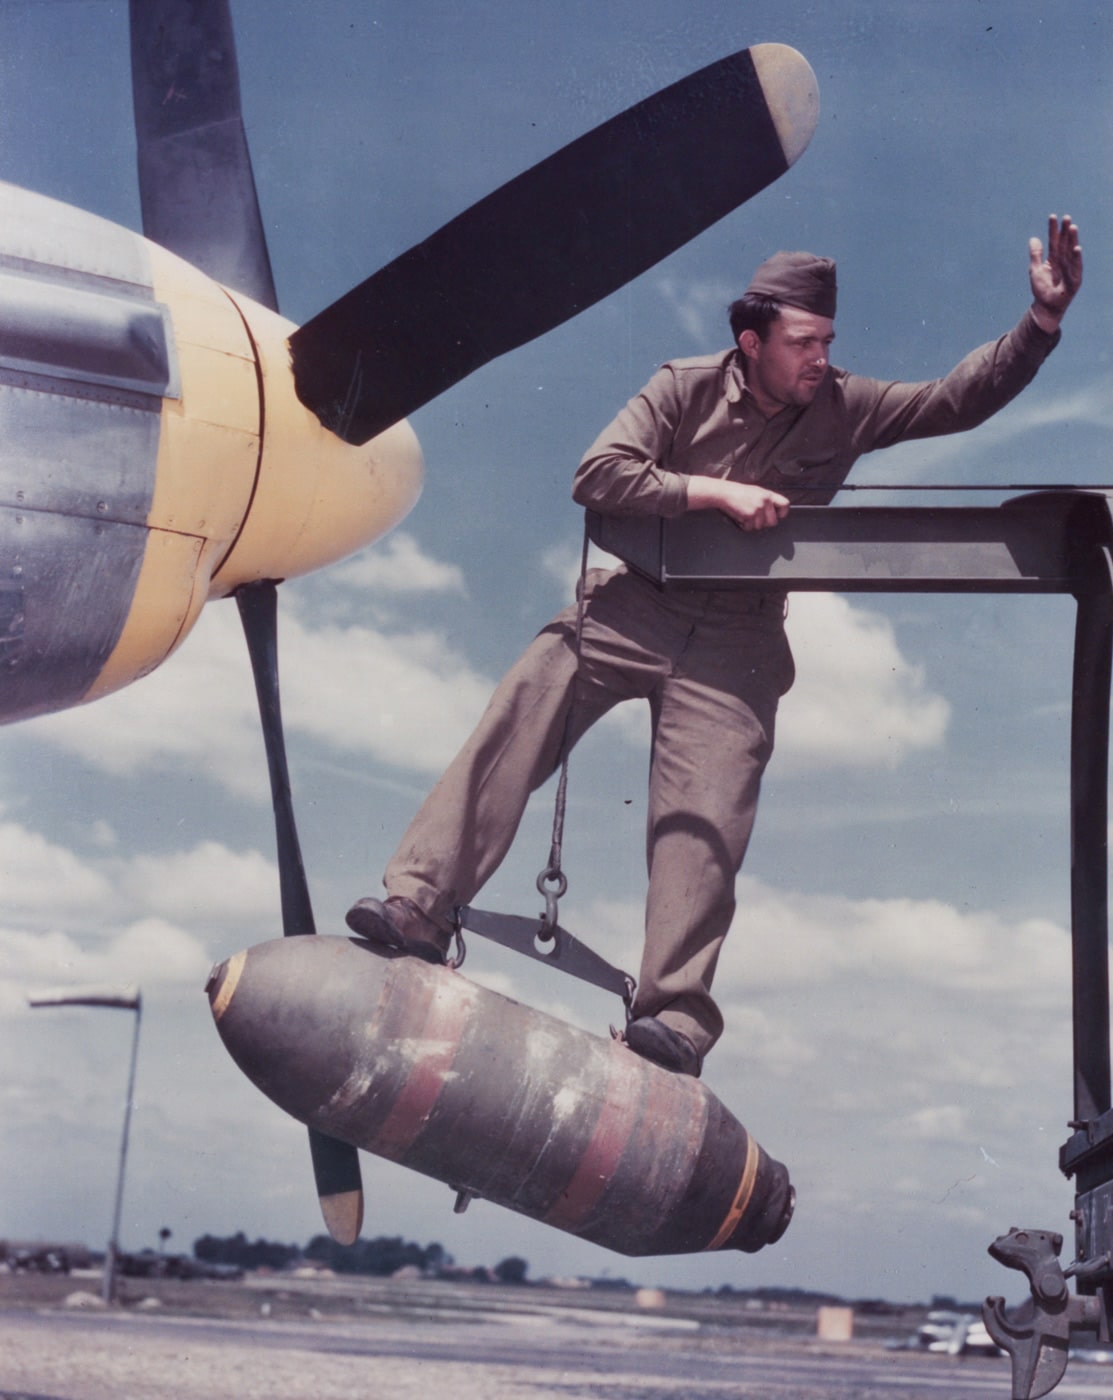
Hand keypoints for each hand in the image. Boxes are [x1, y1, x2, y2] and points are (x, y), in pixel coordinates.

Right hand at [685, 476, 789, 530]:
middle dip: (764, 523)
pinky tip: (740, 517)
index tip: (777, 515)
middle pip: (773, 522)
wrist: (723, 492)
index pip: (785, 505)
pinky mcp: (749, 515)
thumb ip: (766, 501)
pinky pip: (750, 528)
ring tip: (744, 514)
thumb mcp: (756, 492)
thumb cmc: (738, 492)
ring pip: (760, 527)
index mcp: (768, 494)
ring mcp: (757, 508)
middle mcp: (765, 501)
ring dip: (752, 524)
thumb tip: (774, 513)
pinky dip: (744, 525)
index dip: (782, 513)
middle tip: (755, 518)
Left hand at [1029, 215, 1081, 330]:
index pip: (1054, 241)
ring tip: (1072, 227)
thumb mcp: (1035, 270)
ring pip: (1071, 252)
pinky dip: (1076, 258)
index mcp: (1054, 259)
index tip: (1052, 217)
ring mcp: (1069, 270)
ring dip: (1072, 240)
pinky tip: (1077, 248)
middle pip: (1064, 244)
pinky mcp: (1074, 280)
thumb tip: (1033, 238)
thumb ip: (1036, 255)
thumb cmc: (1042, 289)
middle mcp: (1063, 262)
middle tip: (1066, 217)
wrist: (1045, 307)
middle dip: (1065, 231)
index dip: (1053, 230)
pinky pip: (1075, 268)